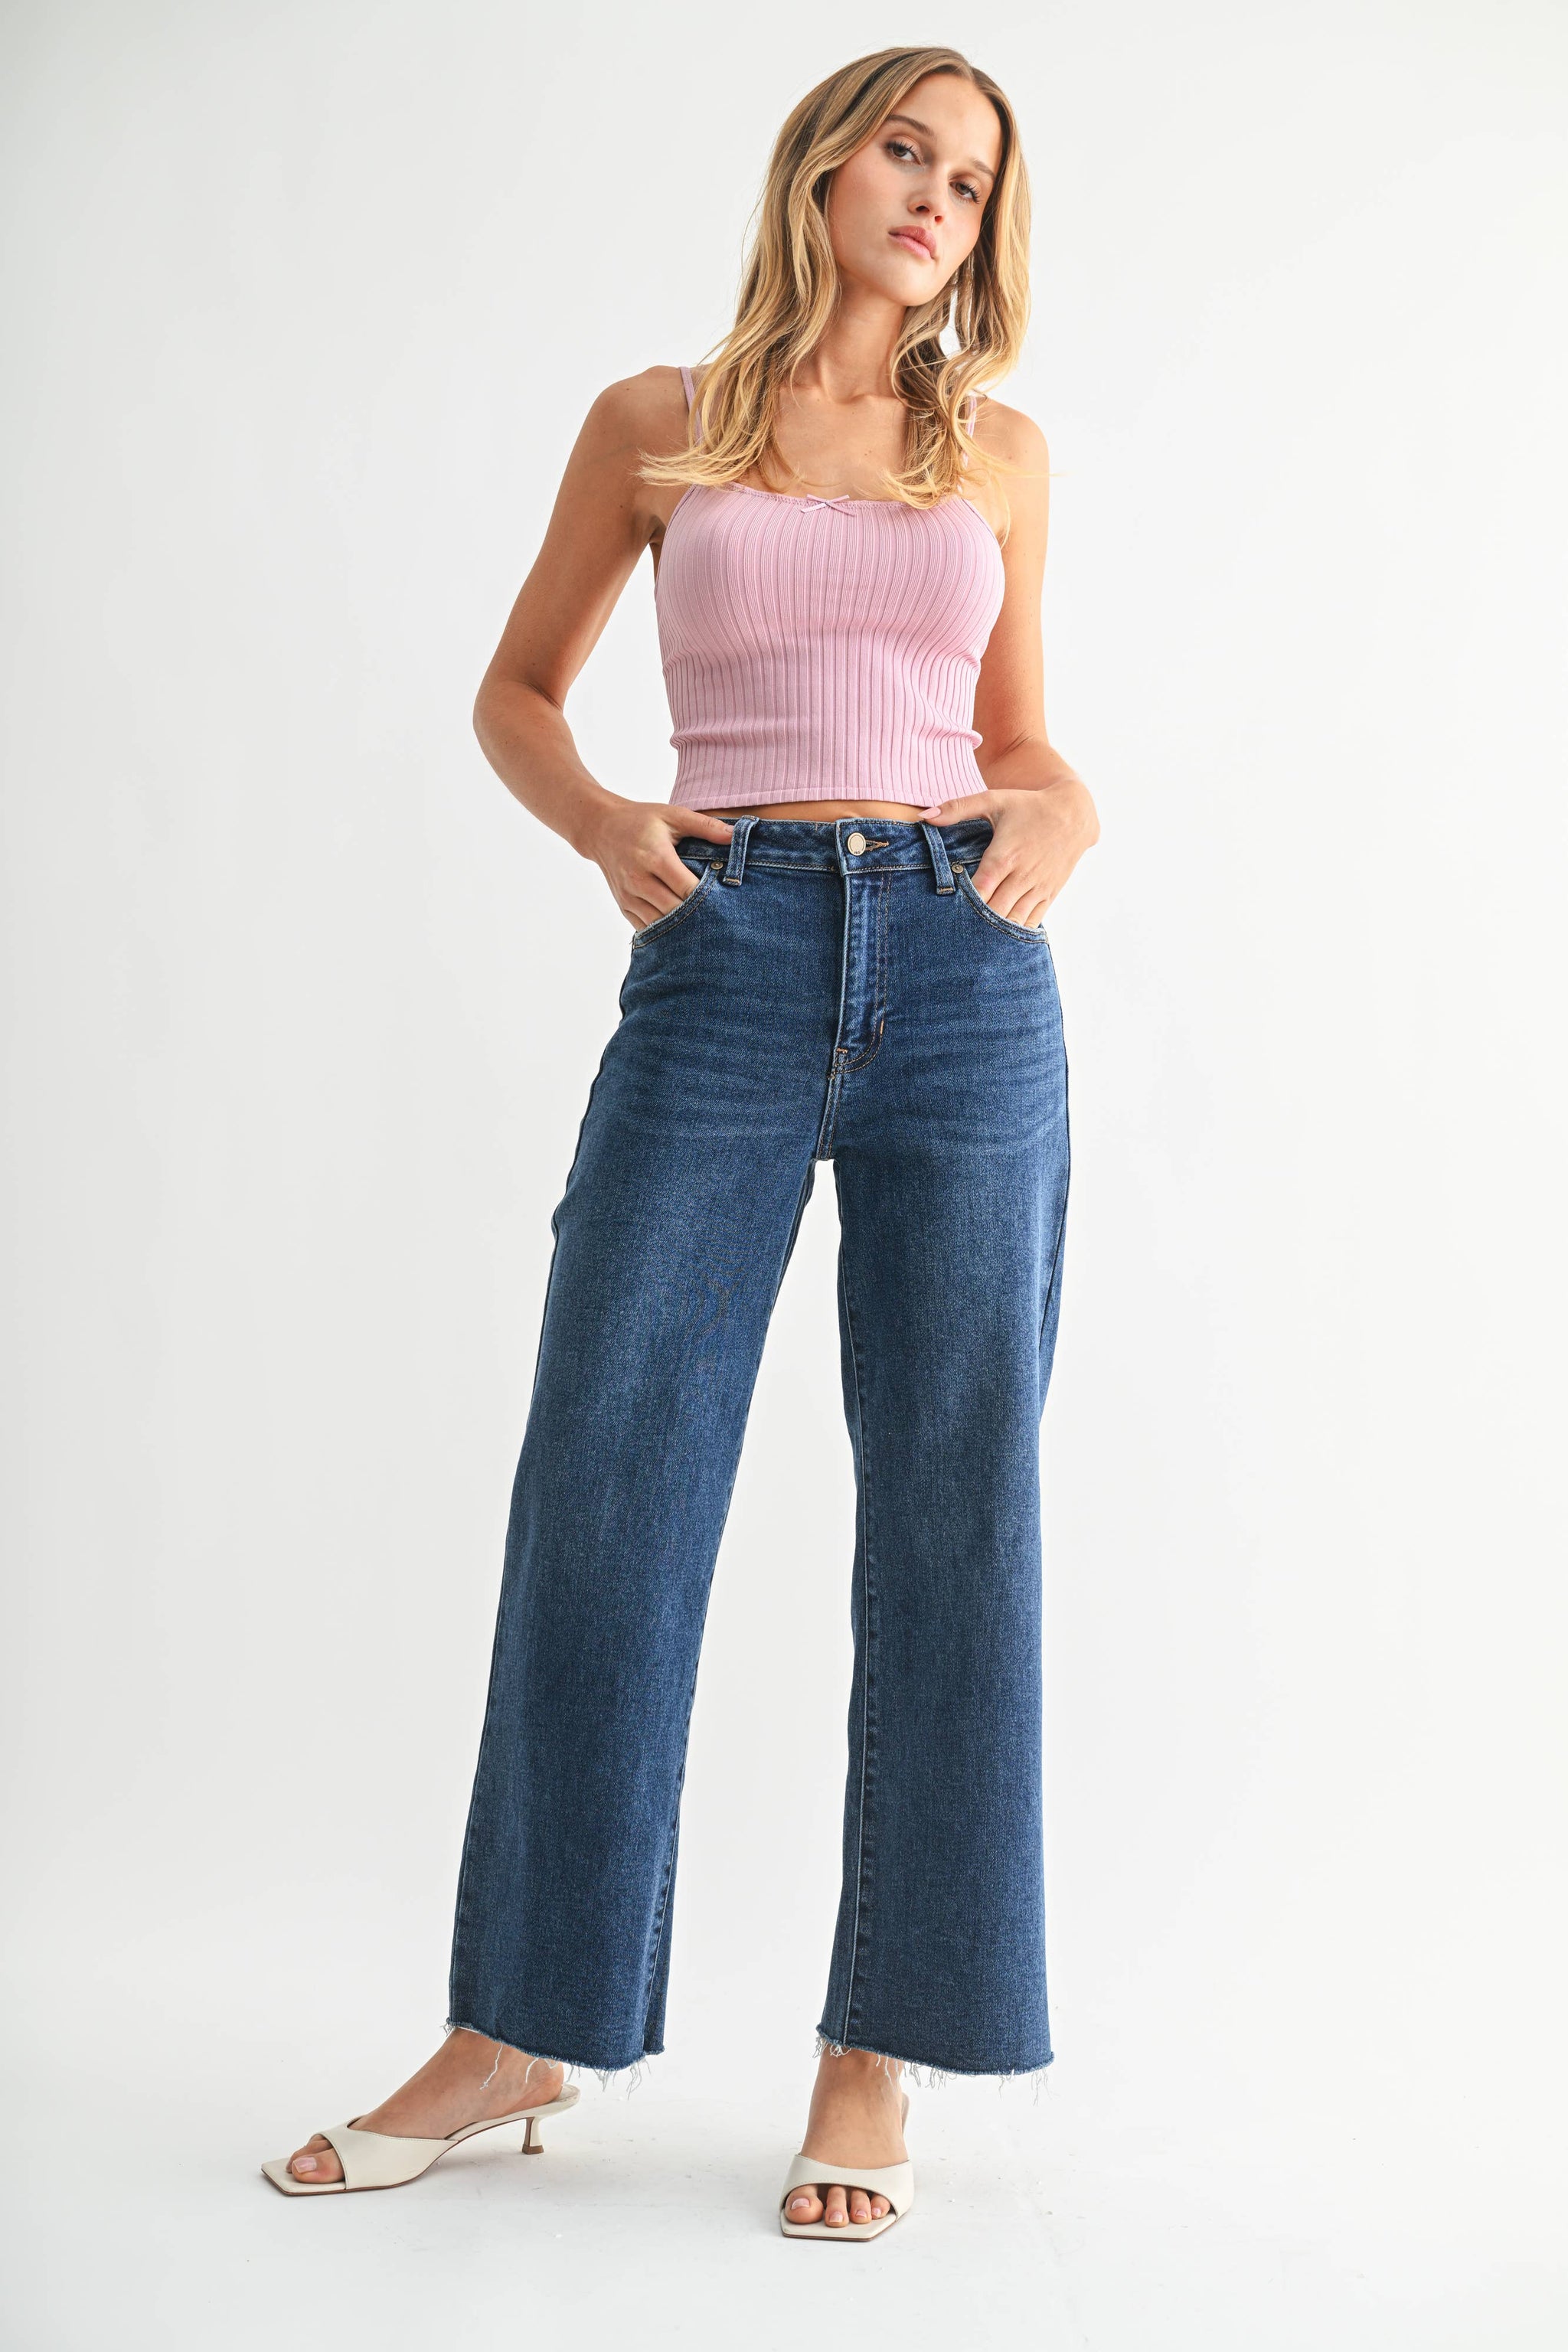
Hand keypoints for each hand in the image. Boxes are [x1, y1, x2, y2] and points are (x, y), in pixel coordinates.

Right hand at [577, 796, 734, 928]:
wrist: (601, 829)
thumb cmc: (641, 820)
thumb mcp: (672, 815)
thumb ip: (704, 826)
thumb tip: (734, 835)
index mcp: (655, 857)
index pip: (687, 888)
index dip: (708, 897)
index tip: (726, 898)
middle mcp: (639, 880)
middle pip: (675, 910)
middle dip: (698, 915)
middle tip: (721, 917)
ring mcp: (629, 896)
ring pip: (661, 924)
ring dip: (682, 927)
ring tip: (704, 925)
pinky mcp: (624, 906)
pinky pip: (647, 928)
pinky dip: (665, 931)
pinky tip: (682, 929)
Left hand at [914, 782, 1098, 928]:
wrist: (1074, 813)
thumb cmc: (1028, 805)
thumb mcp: (993, 799)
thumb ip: (957, 808)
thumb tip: (924, 816)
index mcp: (1004, 855)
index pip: (979, 891)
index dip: (962, 905)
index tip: (944, 912)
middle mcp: (1022, 875)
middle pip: (994, 912)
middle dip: (974, 924)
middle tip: (952, 935)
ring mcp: (1038, 887)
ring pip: (1013, 921)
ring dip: (994, 933)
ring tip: (971, 943)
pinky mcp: (1049, 894)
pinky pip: (1031, 922)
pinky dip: (1015, 933)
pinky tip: (997, 940)